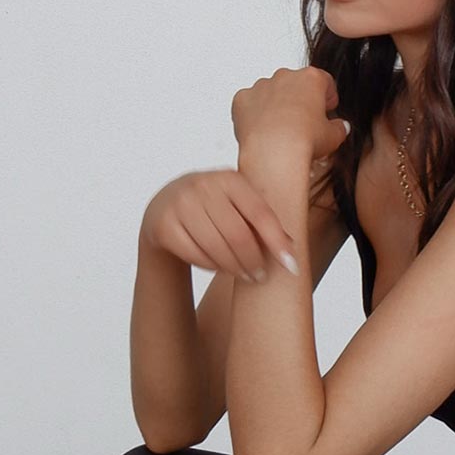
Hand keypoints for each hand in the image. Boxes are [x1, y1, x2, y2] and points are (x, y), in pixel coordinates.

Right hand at [140, 169, 298, 279]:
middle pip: (238, 234)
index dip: (277, 241)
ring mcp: (180, 204)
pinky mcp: (164, 225)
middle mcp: (203, 186)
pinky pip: (195, 254)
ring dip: (235, 268)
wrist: (164, 206)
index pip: (260, 213)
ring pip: (216, 247)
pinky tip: (221, 268)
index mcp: (229, 178)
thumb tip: (291, 248)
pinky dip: (212, 266)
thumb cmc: (212, 207)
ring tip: (246, 276)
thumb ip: (261, 220)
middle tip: (260, 276)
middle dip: (254, 261)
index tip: (291, 265)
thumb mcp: (236, 204)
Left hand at [231, 65, 350, 161]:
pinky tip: (263, 130)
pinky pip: (250, 103)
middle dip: (300, 99)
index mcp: (311, 79)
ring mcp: (261, 86)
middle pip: (296, 83)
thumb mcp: (334, 137)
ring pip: (271, 92)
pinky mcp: (242, 99)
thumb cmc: (303, 141)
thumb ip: (339, 127)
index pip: (324, 81)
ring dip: (277, 105)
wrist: (273, 154)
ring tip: (282, 130)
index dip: (327, 96)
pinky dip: (255, 113)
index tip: (327, 108)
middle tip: (304, 122)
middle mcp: (285, 76)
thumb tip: (340, 127)